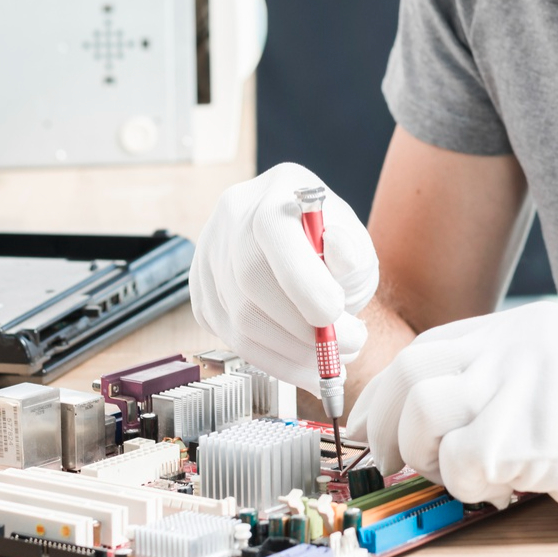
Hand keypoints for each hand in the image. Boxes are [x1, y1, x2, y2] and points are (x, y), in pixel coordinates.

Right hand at [189, 162, 377, 390]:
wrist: (301, 241)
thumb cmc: (332, 242)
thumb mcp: (355, 239)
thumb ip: (352, 252)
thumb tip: (340, 254)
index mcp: (272, 194)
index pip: (273, 233)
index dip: (304, 281)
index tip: (337, 315)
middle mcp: (231, 219)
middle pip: (251, 283)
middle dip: (303, 329)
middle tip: (346, 347)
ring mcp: (209, 255)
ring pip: (239, 320)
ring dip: (291, 354)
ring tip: (331, 360)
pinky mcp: (202, 291)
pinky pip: (229, 337)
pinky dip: (271, 359)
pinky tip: (302, 363)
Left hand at [350, 301, 557, 529]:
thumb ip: (506, 375)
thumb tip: (431, 409)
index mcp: (525, 328)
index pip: (431, 347)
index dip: (389, 392)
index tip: (374, 426)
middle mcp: (519, 345)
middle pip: (414, 371)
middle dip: (384, 423)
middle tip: (386, 463)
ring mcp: (527, 384)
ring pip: (425, 410)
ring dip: (427, 454)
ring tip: (460, 475)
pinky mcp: (535, 433)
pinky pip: (462, 462)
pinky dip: (468, 486)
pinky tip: (502, 490)